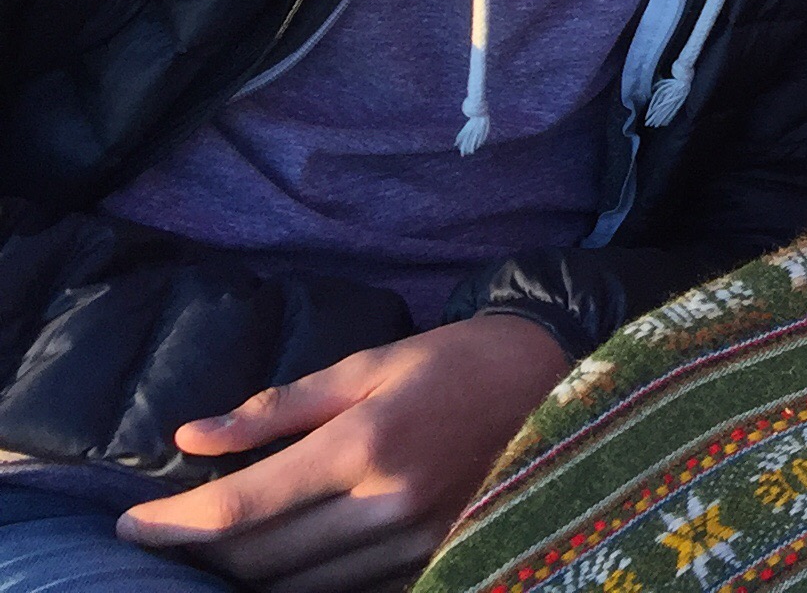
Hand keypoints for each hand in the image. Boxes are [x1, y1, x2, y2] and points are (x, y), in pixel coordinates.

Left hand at [117, 314, 570, 592]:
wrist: (553, 381)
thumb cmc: (454, 361)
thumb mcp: (366, 363)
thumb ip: (278, 407)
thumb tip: (192, 437)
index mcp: (364, 445)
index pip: (241, 508)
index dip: (173, 525)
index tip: (129, 524)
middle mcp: (386, 504)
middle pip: (257, 560)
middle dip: (197, 552)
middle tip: (165, 534)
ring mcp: (412, 543)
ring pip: (292, 588)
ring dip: (242, 575)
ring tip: (215, 548)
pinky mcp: (430, 561)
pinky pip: (341, 592)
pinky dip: (298, 582)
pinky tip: (280, 558)